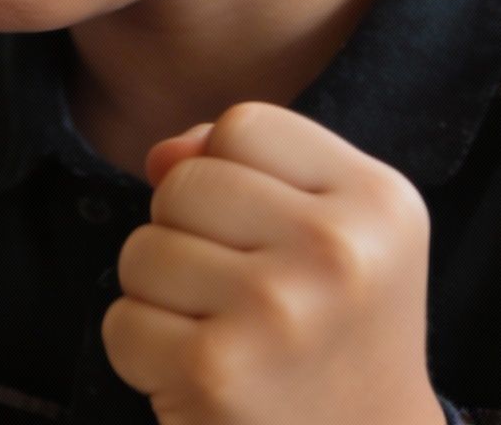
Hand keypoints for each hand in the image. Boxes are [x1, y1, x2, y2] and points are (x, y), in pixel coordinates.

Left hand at [101, 103, 440, 424]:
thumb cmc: (333, 333)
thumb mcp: (333, 232)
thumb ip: (248, 168)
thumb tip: (160, 155)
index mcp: (379, 200)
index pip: (243, 125)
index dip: (229, 173)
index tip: (265, 232)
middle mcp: (338, 250)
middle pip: (184, 183)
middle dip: (188, 234)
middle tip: (241, 295)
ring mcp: (278, 310)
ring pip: (141, 249)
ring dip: (161, 295)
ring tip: (224, 333)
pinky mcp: (218, 369)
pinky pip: (121, 320)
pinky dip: (143, 352)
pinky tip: (203, 375)